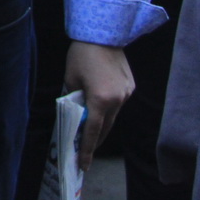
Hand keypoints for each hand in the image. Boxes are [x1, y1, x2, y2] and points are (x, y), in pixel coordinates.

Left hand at [64, 40, 133, 169]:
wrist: (103, 34)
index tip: (84, 164)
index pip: (93, 131)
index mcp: (100, 100)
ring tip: (91, 128)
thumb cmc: (81, 55)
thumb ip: (73, 99)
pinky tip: (101, 104)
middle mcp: (117, 100)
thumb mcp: (70, 79)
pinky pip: (119, 102)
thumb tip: (75, 112)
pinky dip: (109, 106)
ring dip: (103, 122)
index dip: (87, 149)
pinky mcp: (130, 86)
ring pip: (114, 115)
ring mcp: (126, 93)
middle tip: (86, 151)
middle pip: (106, 127)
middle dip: (96, 139)